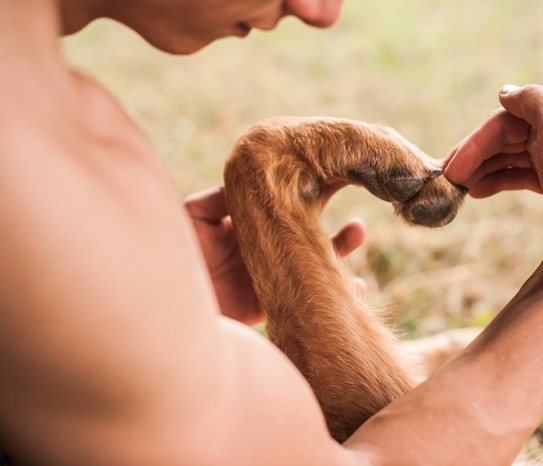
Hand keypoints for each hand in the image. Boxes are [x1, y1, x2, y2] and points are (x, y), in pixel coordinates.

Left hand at [185, 186, 365, 324]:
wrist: (167, 309)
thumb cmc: (173, 256)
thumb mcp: (192, 218)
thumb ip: (219, 197)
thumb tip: (254, 176)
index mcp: (247, 222)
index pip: (282, 198)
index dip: (303, 183)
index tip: (326, 166)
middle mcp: (265, 245)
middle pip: (305, 222)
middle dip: (328, 205)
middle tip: (352, 184)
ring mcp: (273, 274)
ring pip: (316, 256)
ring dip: (341, 244)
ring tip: (358, 230)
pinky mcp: (275, 304)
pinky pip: (312, 295)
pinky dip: (340, 292)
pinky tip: (356, 286)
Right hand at [444, 84, 542, 242]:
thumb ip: (530, 99)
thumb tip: (504, 93)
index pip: (504, 120)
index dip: (475, 142)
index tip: (451, 168)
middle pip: (504, 138)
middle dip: (474, 157)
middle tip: (447, 179)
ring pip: (508, 157)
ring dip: (481, 169)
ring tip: (460, 188)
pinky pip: (518, 174)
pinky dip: (497, 180)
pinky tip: (478, 192)